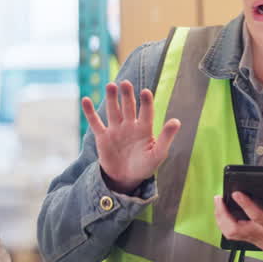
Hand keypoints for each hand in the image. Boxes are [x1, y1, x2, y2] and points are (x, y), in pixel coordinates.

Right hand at [82, 80, 180, 194]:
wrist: (126, 179)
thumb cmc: (145, 166)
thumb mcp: (158, 154)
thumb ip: (166, 137)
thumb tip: (176, 121)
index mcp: (144, 128)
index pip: (146, 112)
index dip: (146, 102)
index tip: (146, 92)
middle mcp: (130, 125)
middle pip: (128, 107)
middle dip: (127, 95)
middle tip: (125, 83)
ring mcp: (115, 130)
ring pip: (113, 110)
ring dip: (111, 98)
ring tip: (111, 85)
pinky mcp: (103, 137)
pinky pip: (95, 123)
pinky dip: (90, 112)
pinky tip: (86, 100)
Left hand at [214, 193, 262, 261]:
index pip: (256, 215)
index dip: (246, 204)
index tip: (237, 193)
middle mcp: (258, 233)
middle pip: (234, 227)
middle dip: (223, 214)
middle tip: (219, 198)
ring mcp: (251, 237)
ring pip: (229, 231)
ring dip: (220, 217)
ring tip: (218, 202)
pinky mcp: (248, 238)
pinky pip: (230, 233)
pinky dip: (222, 223)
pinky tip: (221, 212)